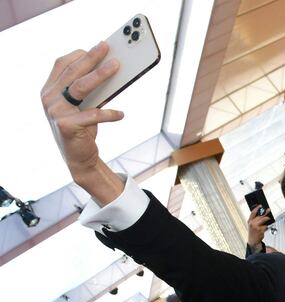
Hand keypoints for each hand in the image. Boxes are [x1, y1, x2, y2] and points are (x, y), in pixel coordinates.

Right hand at [40, 42, 124, 196]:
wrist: (79, 158)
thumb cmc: (84, 127)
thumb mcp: (85, 105)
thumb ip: (92, 90)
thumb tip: (113, 69)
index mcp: (50, 89)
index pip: (63, 64)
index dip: (81, 54)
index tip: (100, 46)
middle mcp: (49, 98)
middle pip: (73, 72)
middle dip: (93, 58)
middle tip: (110, 48)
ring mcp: (56, 112)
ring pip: (80, 87)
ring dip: (100, 75)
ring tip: (117, 67)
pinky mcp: (67, 126)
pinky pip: (92, 115)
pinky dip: (109, 114)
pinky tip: (121, 114)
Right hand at [247, 207, 270, 249]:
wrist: (253, 241)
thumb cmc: (253, 233)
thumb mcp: (252, 225)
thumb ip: (256, 220)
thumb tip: (262, 214)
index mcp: (249, 221)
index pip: (253, 213)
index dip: (257, 208)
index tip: (260, 205)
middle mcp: (252, 223)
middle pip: (260, 216)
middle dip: (265, 213)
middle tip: (269, 210)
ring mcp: (256, 227)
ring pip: (264, 220)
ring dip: (267, 220)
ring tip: (267, 221)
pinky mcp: (260, 230)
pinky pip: (266, 226)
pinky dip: (266, 228)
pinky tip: (263, 230)